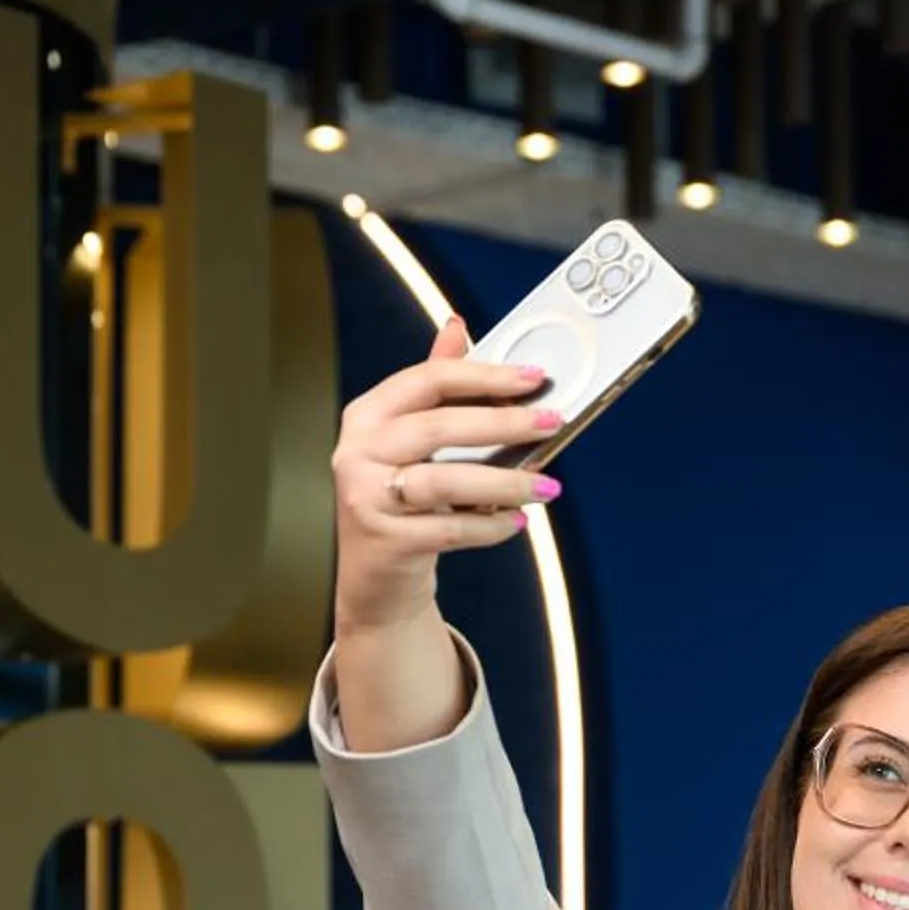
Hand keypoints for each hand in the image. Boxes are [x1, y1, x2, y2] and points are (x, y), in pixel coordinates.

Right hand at [330, 316, 565, 635]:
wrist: (375, 582)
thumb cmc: (399, 504)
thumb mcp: (411, 442)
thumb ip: (434, 386)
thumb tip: (457, 327)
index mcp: (367, 416)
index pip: (428, 379)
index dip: (484, 374)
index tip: (534, 377)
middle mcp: (357, 452)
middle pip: (438, 426)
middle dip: (504, 422)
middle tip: (551, 422)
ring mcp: (365, 497)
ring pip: (446, 481)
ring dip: (506, 482)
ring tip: (547, 486)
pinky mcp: (383, 540)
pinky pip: (450, 528)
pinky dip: (490, 526)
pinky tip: (516, 522)